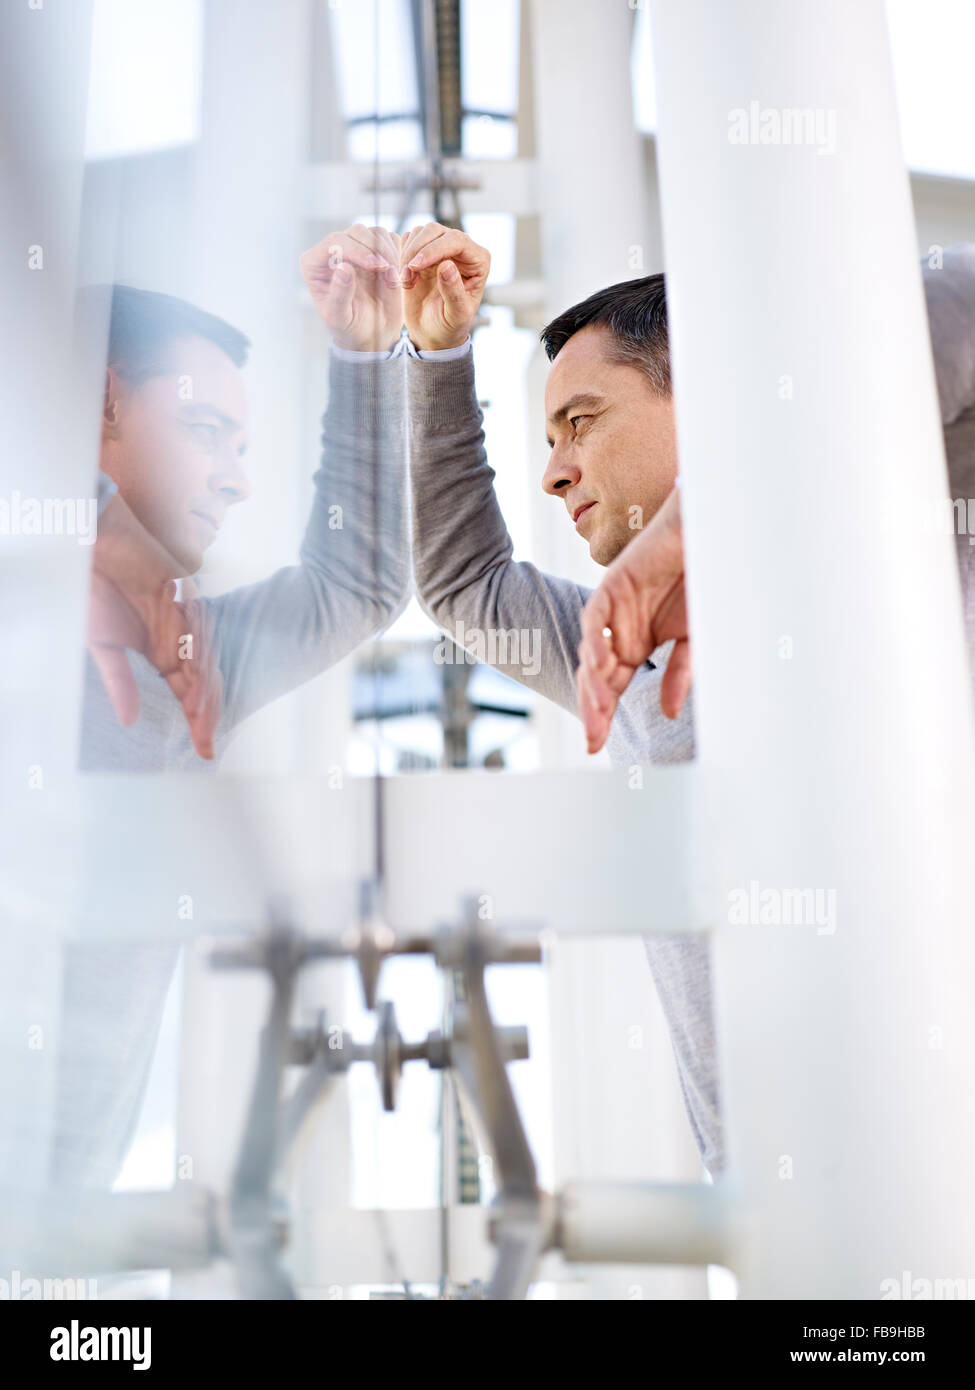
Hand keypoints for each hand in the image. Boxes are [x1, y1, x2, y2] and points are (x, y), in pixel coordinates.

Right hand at [88, 493, 221, 758]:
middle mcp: (181, 639)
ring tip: (201, 717)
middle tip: (208, 743)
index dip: (197, 721)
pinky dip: (194, 648)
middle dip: (207, 713)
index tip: (203, 752)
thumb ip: (120, 681)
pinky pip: (194, 625)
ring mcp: (186, 616)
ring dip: (203, 687)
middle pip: (203, 681)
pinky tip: (193, 672)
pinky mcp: (185, 592)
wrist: (93, 547)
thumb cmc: (97, 592)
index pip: (188, 694)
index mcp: (164, 654)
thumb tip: (129, 721)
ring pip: (203, 657)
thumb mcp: (104, 646)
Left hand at [300, 224, 402, 351]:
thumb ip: (339, 295)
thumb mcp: (340, 319)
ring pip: (376, 233)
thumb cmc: (349, 328)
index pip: (335, 242)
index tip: (379, 266)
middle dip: (377, 249)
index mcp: (315, 264)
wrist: (371, 335)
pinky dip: (399, 254)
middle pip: (357, 232)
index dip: (358, 250)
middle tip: (389, 272)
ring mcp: (357, 249)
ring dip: (390, 252)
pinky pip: (391, 240)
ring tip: (393, 278)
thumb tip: (344, 268)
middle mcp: (334, 251)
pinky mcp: (377, 251)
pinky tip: (398, 275)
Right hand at [400, 223, 489, 350]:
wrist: (432, 332)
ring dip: (407, 254)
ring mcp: (441, 248)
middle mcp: (461, 249)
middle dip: (416, 251)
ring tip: (407, 281)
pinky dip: (402, 254)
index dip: (434, 250)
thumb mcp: (456, 316)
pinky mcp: (423, 251)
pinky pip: (409, 239)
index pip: (457, 241)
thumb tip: (447, 265)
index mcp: (477, 261)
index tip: (415, 266)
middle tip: (407, 277)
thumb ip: (454, 293)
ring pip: (420, 232)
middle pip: (435, 230)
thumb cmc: (450, 326)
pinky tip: (405, 277)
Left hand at [576, 486, 688, 752]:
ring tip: (598, 710)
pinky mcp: (612, 586)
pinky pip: (596, 618)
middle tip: (594, 739)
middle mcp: (619, 633)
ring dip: (593, 682)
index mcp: (636, 647)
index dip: (602, 716)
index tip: (598, 747)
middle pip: (595, 678)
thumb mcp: (695, 638)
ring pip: (591, 653)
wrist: (704, 538)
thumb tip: (669, 712)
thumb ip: (679, 672)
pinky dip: (595, 639)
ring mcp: (613, 611)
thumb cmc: (702, 584)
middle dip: (593, 709)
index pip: (611, 688)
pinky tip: (599, 663)